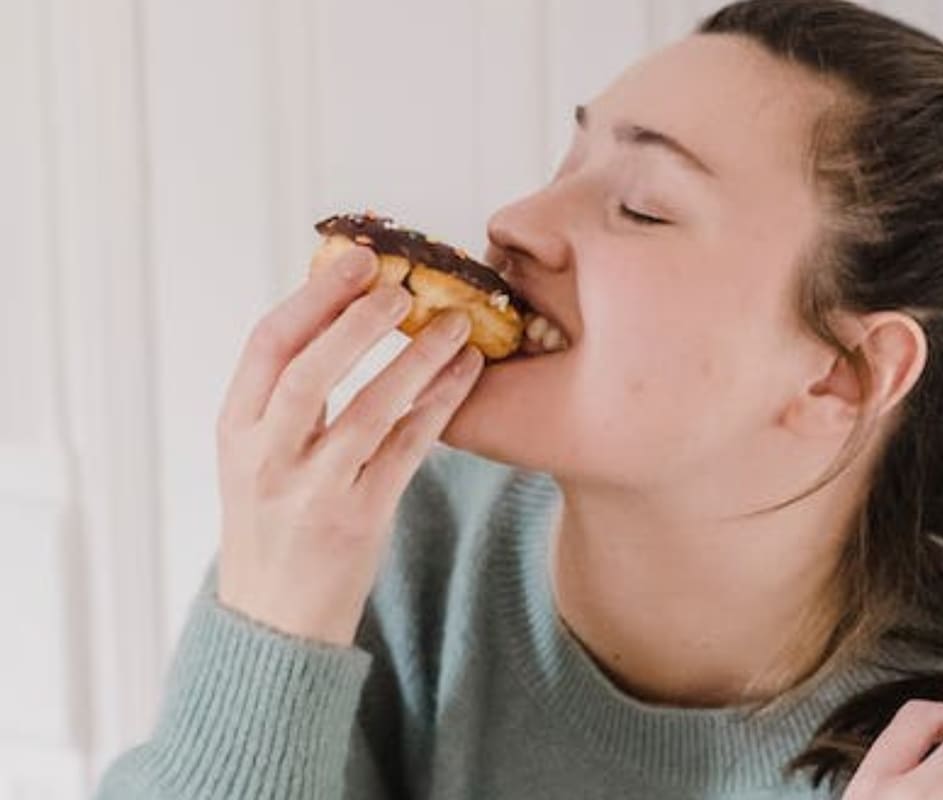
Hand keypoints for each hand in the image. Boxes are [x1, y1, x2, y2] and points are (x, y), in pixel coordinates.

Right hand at [214, 245, 483, 645]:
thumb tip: (337, 310)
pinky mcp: (360, 520)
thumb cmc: (272, 523)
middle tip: (403, 285)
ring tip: (456, 323)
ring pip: (368, 411)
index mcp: (235, 431)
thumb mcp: (254, 455)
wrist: (274, 619)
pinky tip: (466, 374)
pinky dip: (438, 405)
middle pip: (309, 372)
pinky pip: (407, 450)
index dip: (314, 297)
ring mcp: (313, 493)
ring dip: (416, 359)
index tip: (356, 261)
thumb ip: (284, 395)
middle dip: (357, 320)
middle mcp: (267, 459)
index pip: (266, 346)